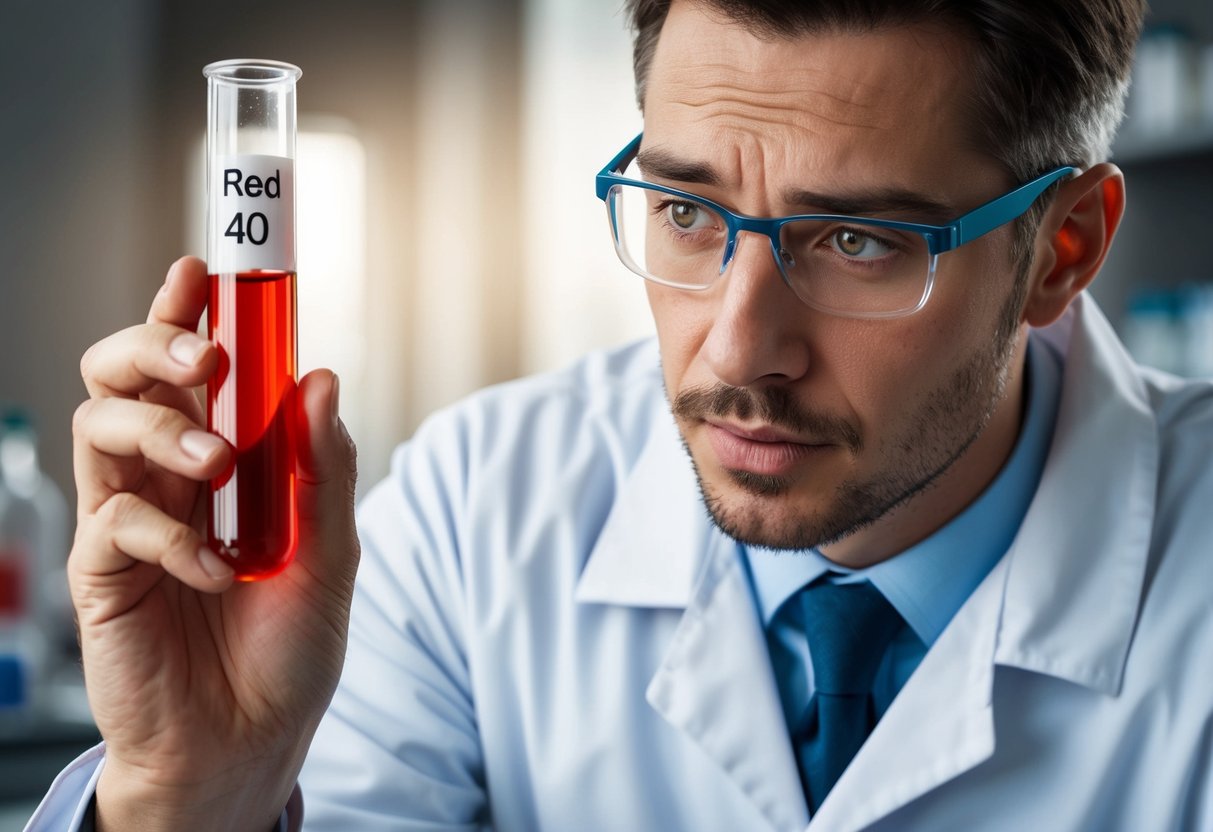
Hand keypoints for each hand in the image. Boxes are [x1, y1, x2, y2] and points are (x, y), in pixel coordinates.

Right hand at [70, 256, 359, 830]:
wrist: (253, 740)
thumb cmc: (287, 650)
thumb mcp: (331, 554)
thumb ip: (321, 468)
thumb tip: (321, 377)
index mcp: (219, 466)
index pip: (188, 372)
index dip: (183, 313)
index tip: (200, 268)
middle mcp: (166, 482)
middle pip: (123, 377)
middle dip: (154, 343)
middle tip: (207, 354)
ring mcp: (130, 524)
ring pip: (101, 428)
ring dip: (162, 426)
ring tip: (216, 462)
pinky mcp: (103, 576)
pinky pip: (114, 522)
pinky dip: (168, 534)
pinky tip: (211, 570)